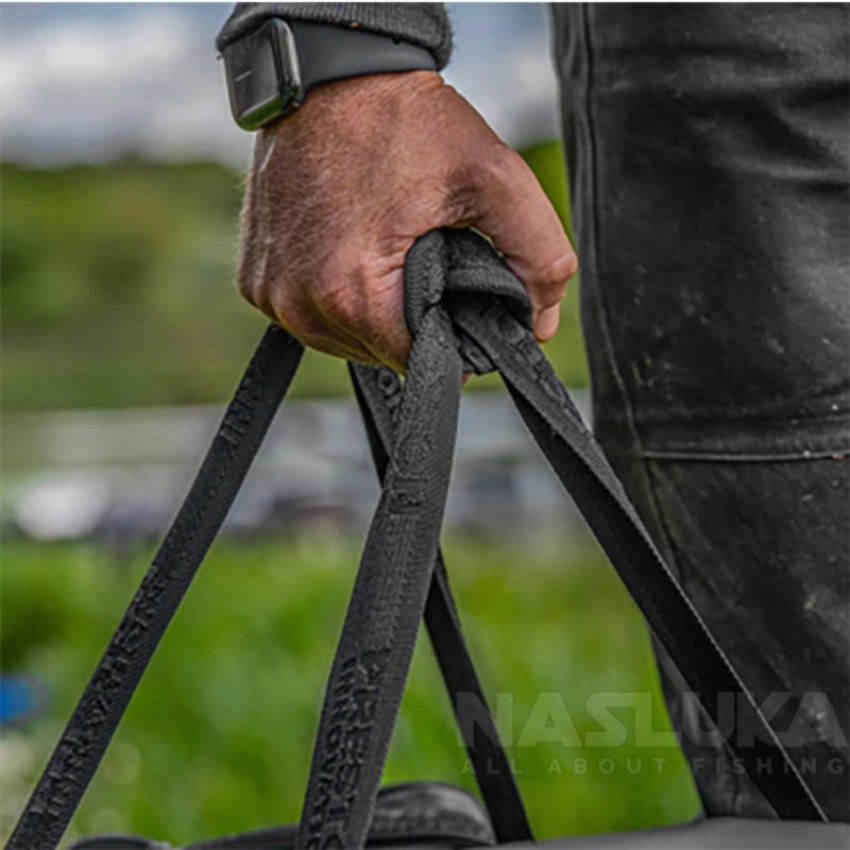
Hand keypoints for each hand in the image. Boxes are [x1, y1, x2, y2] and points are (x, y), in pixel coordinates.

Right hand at [237, 70, 576, 371]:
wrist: (330, 75)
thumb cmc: (406, 121)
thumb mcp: (496, 178)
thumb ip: (539, 257)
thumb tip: (538, 326)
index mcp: (354, 294)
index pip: (419, 363)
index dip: (452, 338)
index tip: (458, 294)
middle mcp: (301, 306)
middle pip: (382, 354)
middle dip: (413, 322)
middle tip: (426, 262)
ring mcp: (271, 295)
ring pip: (345, 341)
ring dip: (374, 314)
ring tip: (388, 255)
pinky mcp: (255, 281)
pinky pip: (311, 316)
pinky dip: (337, 297)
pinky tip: (353, 253)